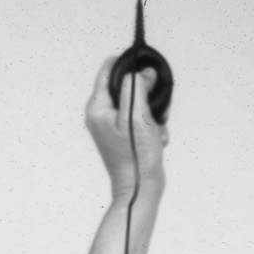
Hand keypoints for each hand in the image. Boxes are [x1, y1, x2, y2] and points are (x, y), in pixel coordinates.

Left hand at [84, 55, 168, 198]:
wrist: (140, 190)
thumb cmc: (136, 156)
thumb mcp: (136, 114)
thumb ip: (136, 86)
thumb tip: (143, 72)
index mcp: (97, 107)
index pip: (108, 69)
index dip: (127, 63)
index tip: (145, 68)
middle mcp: (101, 115)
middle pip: (126, 85)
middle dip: (146, 94)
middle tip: (155, 108)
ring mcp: (112, 126)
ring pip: (137, 102)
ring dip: (152, 112)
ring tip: (156, 128)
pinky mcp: (123, 135)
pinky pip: (141, 119)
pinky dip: (152, 126)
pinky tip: (156, 138)